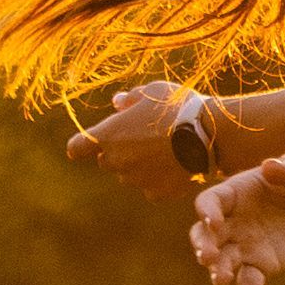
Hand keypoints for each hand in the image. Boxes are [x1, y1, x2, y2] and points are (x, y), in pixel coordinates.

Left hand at [67, 80, 206, 195]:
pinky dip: (159, 180)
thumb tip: (118, 103)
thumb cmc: (177, 107)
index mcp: (108, 135)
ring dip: (139, 166)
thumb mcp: (153, 91)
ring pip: (130, 175)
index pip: (77, 147)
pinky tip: (176, 166)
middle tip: (142, 139)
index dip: (80, 146)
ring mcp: (136, 180)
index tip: (82, 147)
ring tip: (165, 151)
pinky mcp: (156, 193)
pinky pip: (151, 188)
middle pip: (106, 161)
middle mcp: (116, 161)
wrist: (207, 135)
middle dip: (118, 152)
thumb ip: (131, 98)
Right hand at [188, 150, 284, 284]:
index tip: (214, 222)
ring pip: (223, 262)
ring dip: (219, 272)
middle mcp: (231, 222)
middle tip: (207, 257)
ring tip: (222, 281)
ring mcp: (243, 246)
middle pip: (206, 236)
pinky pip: (251, 280)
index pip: (209, 202)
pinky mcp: (261, 265)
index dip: (207, 212)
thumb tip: (270, 166)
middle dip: (204, 246)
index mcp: (233, 194)